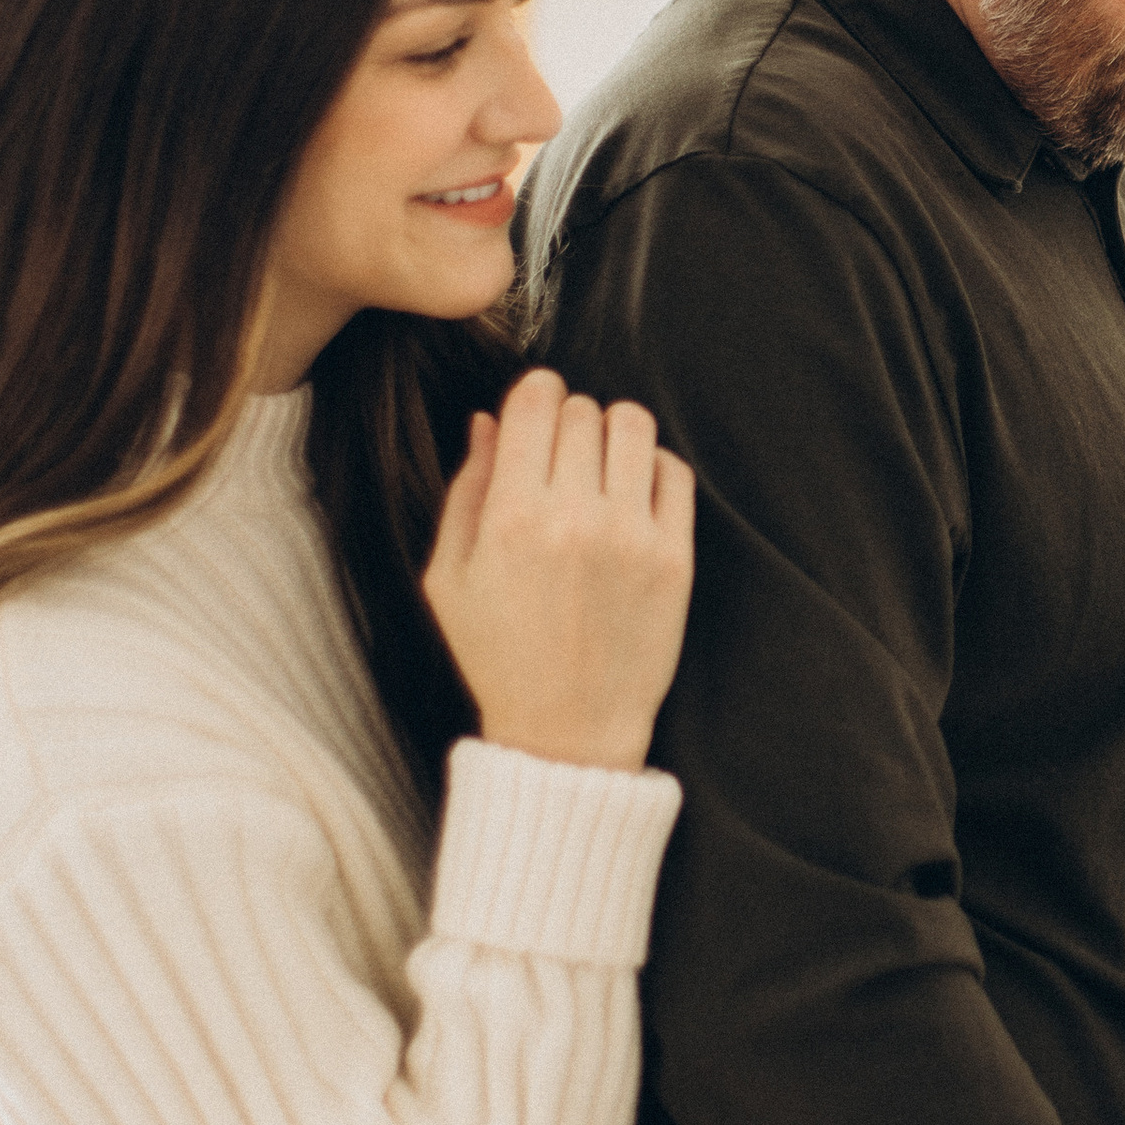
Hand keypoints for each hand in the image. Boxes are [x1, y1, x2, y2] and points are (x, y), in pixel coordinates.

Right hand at [423, 371, 694, 772]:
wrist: (567, 730)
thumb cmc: (499, 655)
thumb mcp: (450, 577)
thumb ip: (467, 490)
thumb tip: (489, 419)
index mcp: (511, 517)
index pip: (535, 402)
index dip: (534, 394)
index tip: (535, 409)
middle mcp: (575, 518)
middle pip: (583, 410)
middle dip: (569, 420)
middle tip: (562, 457)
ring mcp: (632, 536)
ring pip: (635, 426)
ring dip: (614, 434)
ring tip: (600, 468)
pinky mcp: (674, 558)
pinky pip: (674, 472)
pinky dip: (654, 468)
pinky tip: (633, 495)